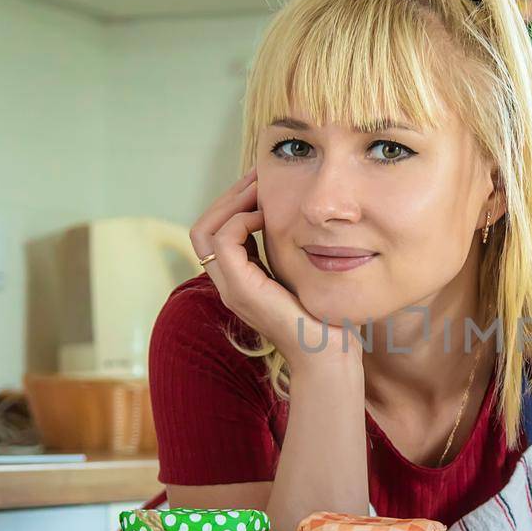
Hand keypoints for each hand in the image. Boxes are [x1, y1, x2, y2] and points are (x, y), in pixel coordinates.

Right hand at [189, 168, 359, 371]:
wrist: (328, 354)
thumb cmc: (325, 317)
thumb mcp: (303, 274)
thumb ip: (291, 252)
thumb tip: (299, 218)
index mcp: (241, 279)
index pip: (216, 232)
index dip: (233, 204)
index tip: (261, 184)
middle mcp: (228, 283)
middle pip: (203, 227)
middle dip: (228, 196)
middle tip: (257, 176)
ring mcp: (231, 288)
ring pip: (204, 231)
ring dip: (231, 202)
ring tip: (260, 188)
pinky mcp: (241, 290)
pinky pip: (224, 241)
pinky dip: (241, 220)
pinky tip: (267, 214)